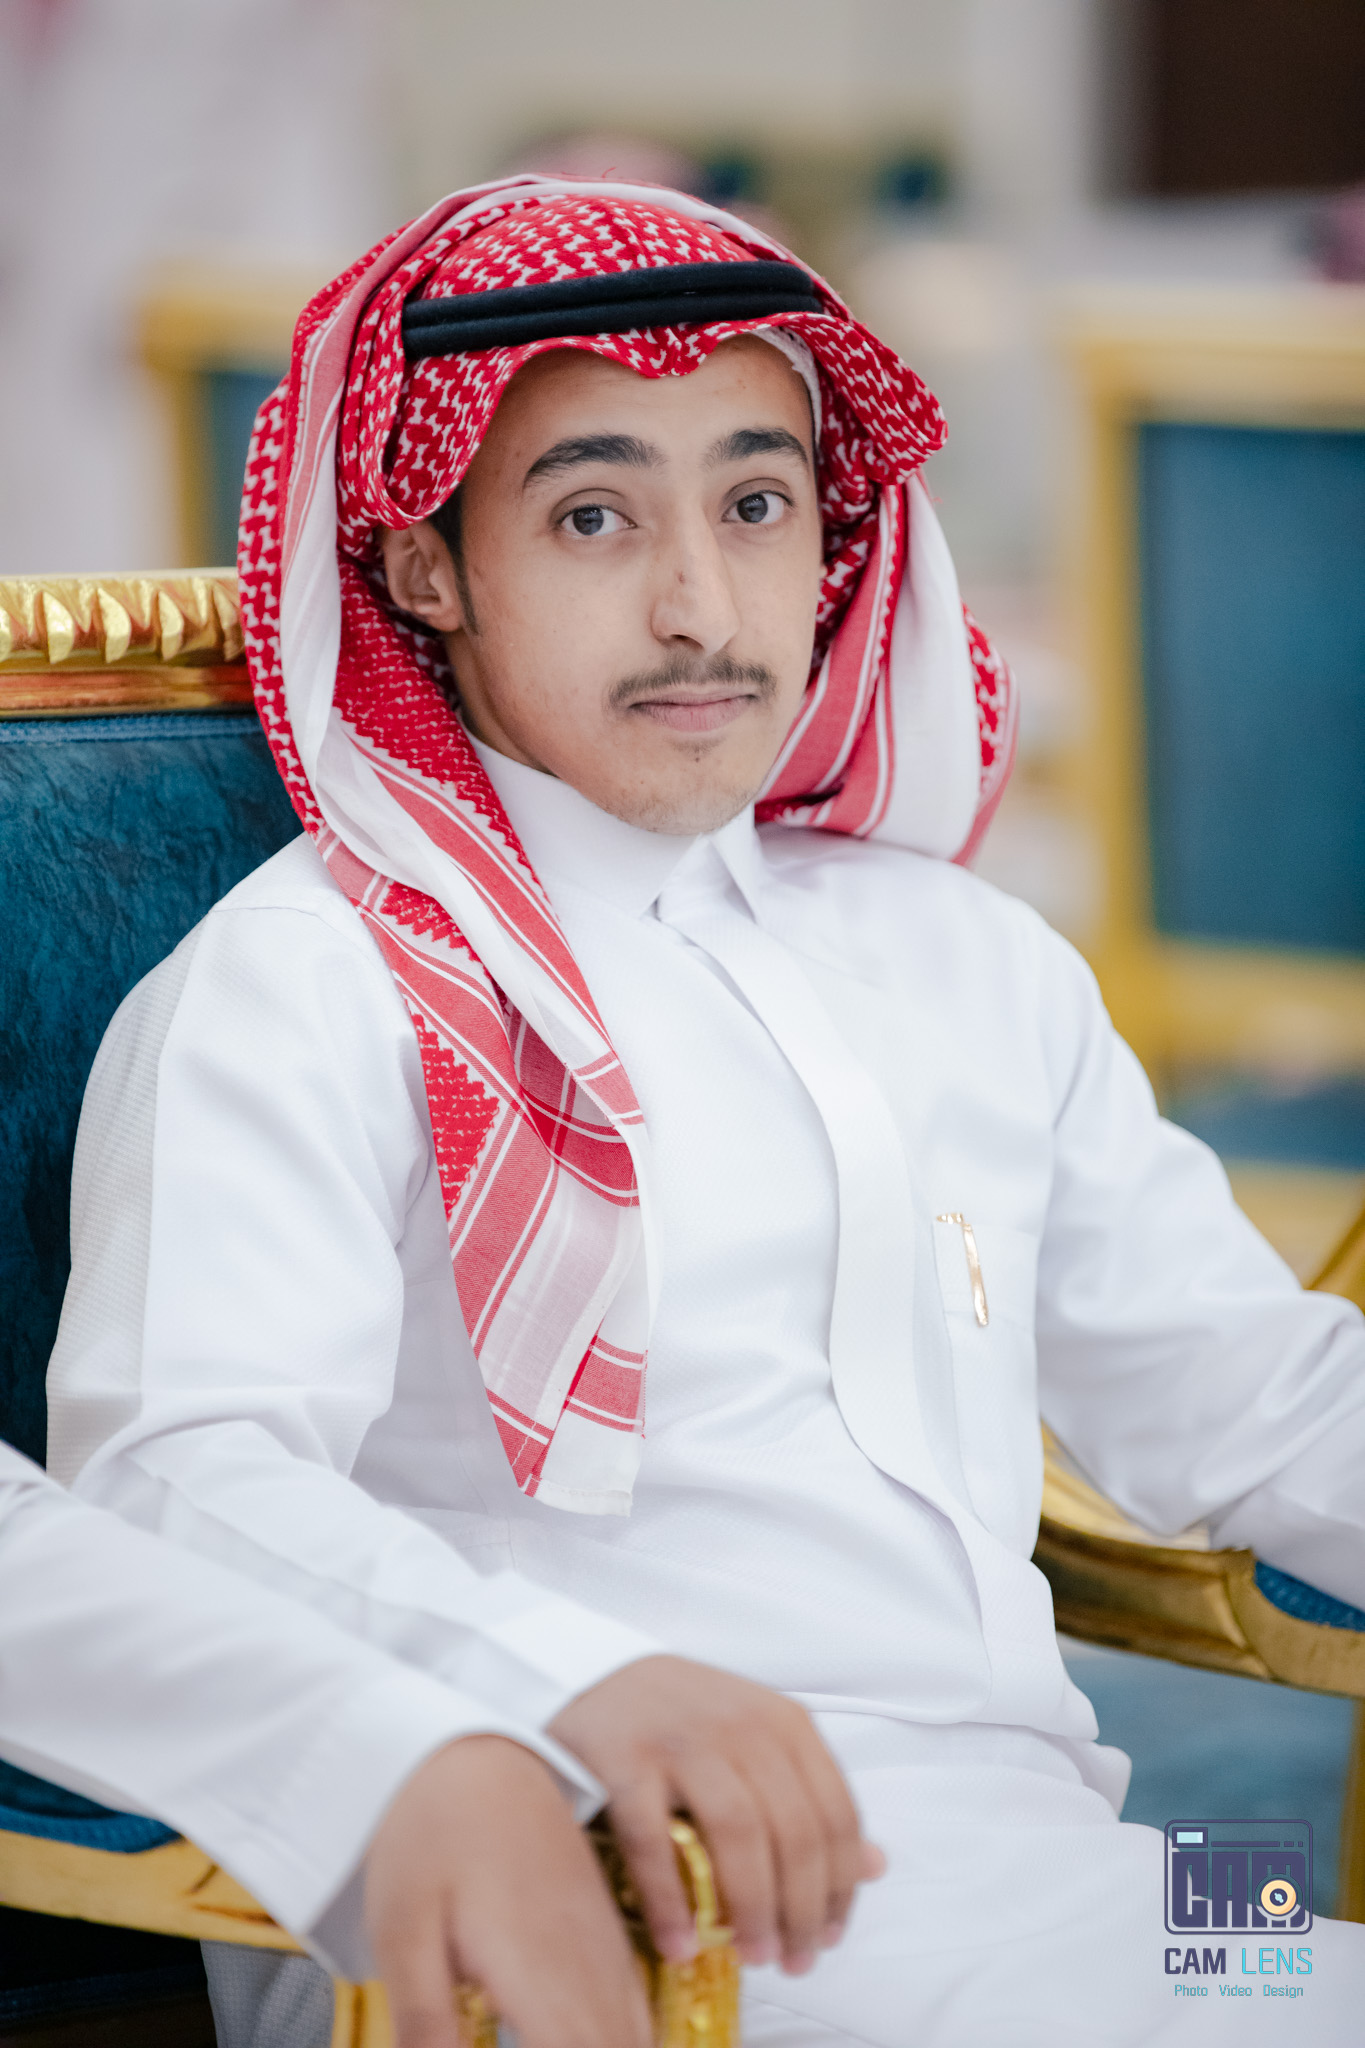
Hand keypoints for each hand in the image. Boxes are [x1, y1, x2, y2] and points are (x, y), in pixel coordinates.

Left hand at [365, 1734, 651, 2047]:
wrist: (471, 1751)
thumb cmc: (430, 1837)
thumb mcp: (405, 1936)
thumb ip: (428, 2026)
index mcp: (542, 1980)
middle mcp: (588, 1969)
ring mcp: (601, 1947)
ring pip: (638, 2040)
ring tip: (586, 2047)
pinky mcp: (600, 1929)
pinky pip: (638, 2007)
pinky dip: (632, 2042)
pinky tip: (619, 2045)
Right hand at [547, 1656, 884, 1976]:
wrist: (595, 1675)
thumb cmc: (688, 1718)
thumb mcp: (762, 1741)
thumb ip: (815, 1798)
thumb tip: (875, 1866)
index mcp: (784, 1722)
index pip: (836, 1813)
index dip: (841, 1886)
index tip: (830, 1935)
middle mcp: (741, 1726)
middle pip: (794, 1831)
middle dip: (801, 1909)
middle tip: (793, 1959)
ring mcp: (682, 1740)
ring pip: (738, 1834)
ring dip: (752, 1907)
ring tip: (754, 1955)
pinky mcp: (624, 1759)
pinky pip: (653, 1840)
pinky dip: (670, 1901)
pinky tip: (680, 1944)